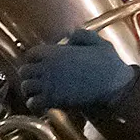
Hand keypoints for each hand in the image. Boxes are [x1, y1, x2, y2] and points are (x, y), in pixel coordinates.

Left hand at [17, 29, 135, 112]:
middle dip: (29, 74)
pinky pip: (33, 103)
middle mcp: (48, 67)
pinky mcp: (53, 100)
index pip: (31, 53)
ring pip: (26, 87)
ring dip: (30, 89)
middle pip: (24, 71)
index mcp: (55, 52)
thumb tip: (69, 36)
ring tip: (38, 91)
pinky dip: (35, 104)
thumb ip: (81, 35)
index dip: (35, 58)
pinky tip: (42, 103)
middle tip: (37, 77)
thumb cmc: (109, 65)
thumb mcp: (99, 43)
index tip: (40, 63)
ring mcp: (49, 85)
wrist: (115, 86)